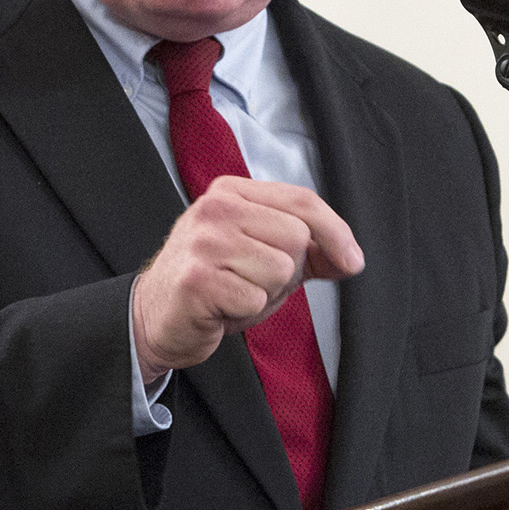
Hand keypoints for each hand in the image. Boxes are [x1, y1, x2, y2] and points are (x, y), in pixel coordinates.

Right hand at [132, 177, 363, 378]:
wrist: (156, 317)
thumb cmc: (214, 286)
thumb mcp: (264, 258)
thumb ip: (308, 252)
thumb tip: (351, 258)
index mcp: (232, 192)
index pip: (302, 201)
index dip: (336, 233)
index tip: (351, 261)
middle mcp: (215, 207)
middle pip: (297, 237)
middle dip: (288, 271)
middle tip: (252, 280)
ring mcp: (203, 241)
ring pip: (280, 269)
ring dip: (266, 293)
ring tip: (234, 293)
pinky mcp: (196, 278)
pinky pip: (256, 298)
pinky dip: (245, 311)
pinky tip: (220, 307)